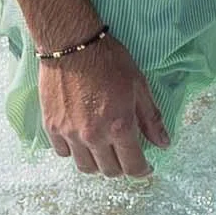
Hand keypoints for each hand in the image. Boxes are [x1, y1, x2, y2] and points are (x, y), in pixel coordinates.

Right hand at [36, 33, 169, 177]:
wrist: (71, 43)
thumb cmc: (109, 60)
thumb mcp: (138, 85)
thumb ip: (150, 118)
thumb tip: (163, 143)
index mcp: (120, 126)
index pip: (133, 166)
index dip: (142, 171)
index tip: (145, 167)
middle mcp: (94, 135)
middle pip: (110, 171)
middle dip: (121, 167)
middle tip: (124, 154)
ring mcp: (70, 133)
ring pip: (85, 167)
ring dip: (97, 163)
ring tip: (102, 150)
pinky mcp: (52, 126)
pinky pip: (63, 153)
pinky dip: (73, 151)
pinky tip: (80, 139)